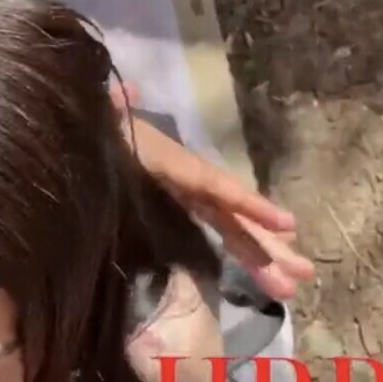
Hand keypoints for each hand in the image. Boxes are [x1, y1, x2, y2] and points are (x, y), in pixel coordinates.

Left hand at [108, 83, 314, 298]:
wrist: (79, 127)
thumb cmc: (92, 128)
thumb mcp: (102, 121)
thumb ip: (114, 110)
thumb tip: (125, 92)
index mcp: (170, 161)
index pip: (215, 186)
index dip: (248, 203)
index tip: (288, 224)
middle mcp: (185, 179)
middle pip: (231, 215)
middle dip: (266, 244)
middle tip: (303, 275)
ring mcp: (181, 194)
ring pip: (228, 228)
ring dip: (259, 257)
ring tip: (290, 289)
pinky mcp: (170, 208)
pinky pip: (211, 229)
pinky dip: (237, 250)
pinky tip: (263, 276)